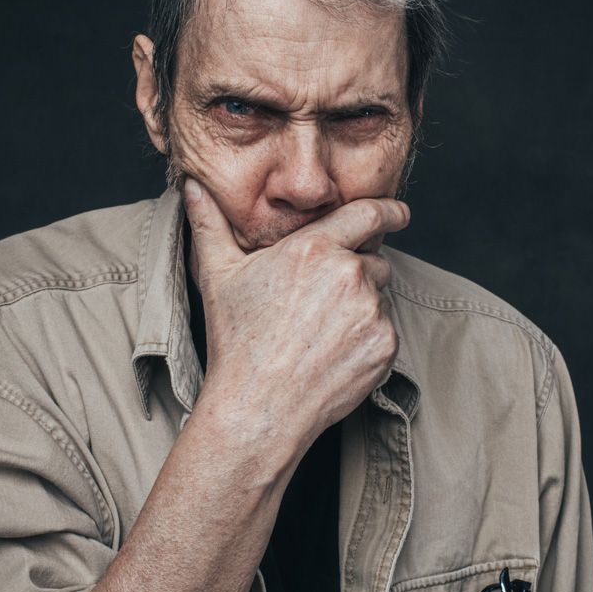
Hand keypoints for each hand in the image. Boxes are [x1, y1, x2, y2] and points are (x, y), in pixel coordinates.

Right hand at [182, 177, 409, 453]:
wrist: (259, 406)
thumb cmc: (237, 341)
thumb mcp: (218, 275)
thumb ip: (210, 223)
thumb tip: (193, 185)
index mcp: (314, 248)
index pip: (369, 214)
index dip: (389, 211)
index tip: (399, 213)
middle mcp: (350, 274)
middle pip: (375, 260)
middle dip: (358, 273)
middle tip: (321, 303)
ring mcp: (371, 312)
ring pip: (380, 297)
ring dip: (362, 307)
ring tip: (320, 332)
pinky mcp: (385, 346)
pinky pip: (386, 331)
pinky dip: (367, 339)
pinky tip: (333, 353)